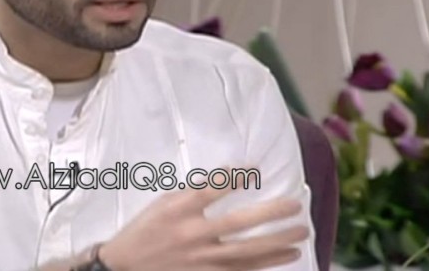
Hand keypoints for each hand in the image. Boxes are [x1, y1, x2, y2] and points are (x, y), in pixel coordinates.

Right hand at [97, 182, 308, 270]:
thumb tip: (227, 176)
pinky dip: (267, 264)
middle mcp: (191, 235)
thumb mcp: (163, 203)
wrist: (126, 268)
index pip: (210, 190)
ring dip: (277, 242)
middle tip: (295, 205)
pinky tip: (287, 256)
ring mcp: (201, 260)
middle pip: (237, 223)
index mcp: (177, 211)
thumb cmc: (146, 230)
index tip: (256, 168)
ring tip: (301, 233)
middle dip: (270, 214)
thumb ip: (192, 192)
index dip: (233, 178)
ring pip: (247, 252)